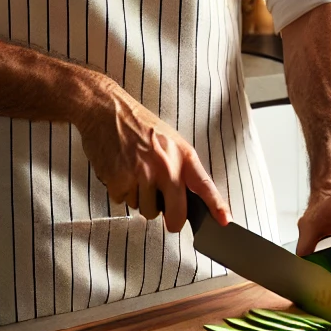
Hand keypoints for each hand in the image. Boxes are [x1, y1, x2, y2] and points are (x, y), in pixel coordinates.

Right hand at [74, 77, 230, 232]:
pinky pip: (125, 202)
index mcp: (182, 155)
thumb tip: (187, 198)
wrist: (106, 111)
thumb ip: (181, 168)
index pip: (204, 185)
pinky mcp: (119, 180)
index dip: (216, 205)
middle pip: (175, 212)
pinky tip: (121, 173)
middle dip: (172, 220)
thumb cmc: (139, 125)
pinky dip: (122, 193)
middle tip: (169, 219)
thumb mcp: (171, 141)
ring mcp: (142, 174)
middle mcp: (165, 166)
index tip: (224, 220)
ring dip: (142, 200)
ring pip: (146, 210)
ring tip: (136, 176)